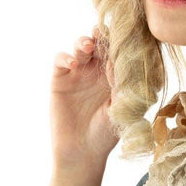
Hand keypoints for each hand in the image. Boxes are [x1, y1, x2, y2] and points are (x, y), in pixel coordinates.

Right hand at [50, 27, 119, 169]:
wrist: (82, 152)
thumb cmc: (106, 133)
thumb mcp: (120, 109)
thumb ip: (121, 86)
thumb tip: (119, 62)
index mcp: (116, 76)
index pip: (119, 52)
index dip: (121, 42)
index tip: (125, 35)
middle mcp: (98, 71)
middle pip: (100, 44)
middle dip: (102, 36)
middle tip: (103, 33)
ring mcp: (78, 73)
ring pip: (81, 46)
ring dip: (84, 42)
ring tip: (88, 46)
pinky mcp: (60, 79)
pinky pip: (61, 60)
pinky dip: (66, 57)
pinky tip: (74, 63)